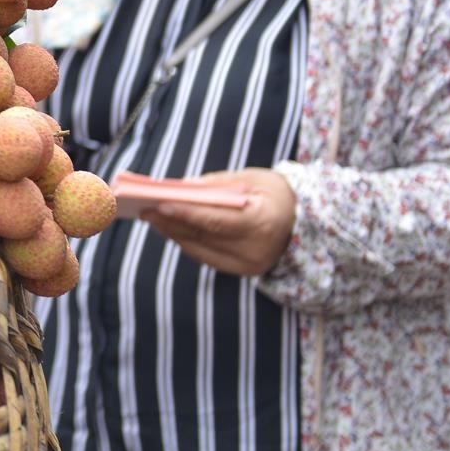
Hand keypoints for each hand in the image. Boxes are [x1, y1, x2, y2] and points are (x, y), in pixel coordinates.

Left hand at [139, 167, 296, 276]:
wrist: (305, 220)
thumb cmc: (274, 192)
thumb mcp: (250, 179)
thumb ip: (215, 185)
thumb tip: (178, 189)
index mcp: (262, 222)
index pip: (216, 221)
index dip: (186, 214)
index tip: (159, 204)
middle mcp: (256, 249)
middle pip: (203, 237)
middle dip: (171, 222)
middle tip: (143, 207)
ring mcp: (250, 265)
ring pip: (200, 250)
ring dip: (173, 233)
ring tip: (150, 216)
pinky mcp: (244, 271)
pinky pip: (207, 257)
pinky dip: (187, 241)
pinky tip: (170, 228)